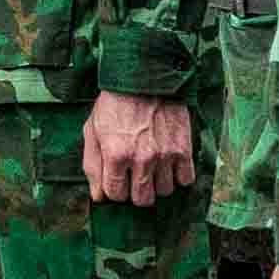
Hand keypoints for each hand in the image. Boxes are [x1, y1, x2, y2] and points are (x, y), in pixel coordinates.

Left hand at [81, 91, 196, 207]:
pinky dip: (178, 176)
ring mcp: (165, 155)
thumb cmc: (114, 105)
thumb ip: (92, 165)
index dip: (114, 190)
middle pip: (143, 199)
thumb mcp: (92, 130)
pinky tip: (169, 164)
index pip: (115, 194)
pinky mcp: (184, 149)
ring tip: (152, 167)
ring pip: (165, 192)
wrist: (145, 79)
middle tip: (135, 177)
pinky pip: (186, 180)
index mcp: (115, 154)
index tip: (117, 180)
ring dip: (157, 184)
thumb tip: (98, 196)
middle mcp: (141, 159)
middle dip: (136, 192)